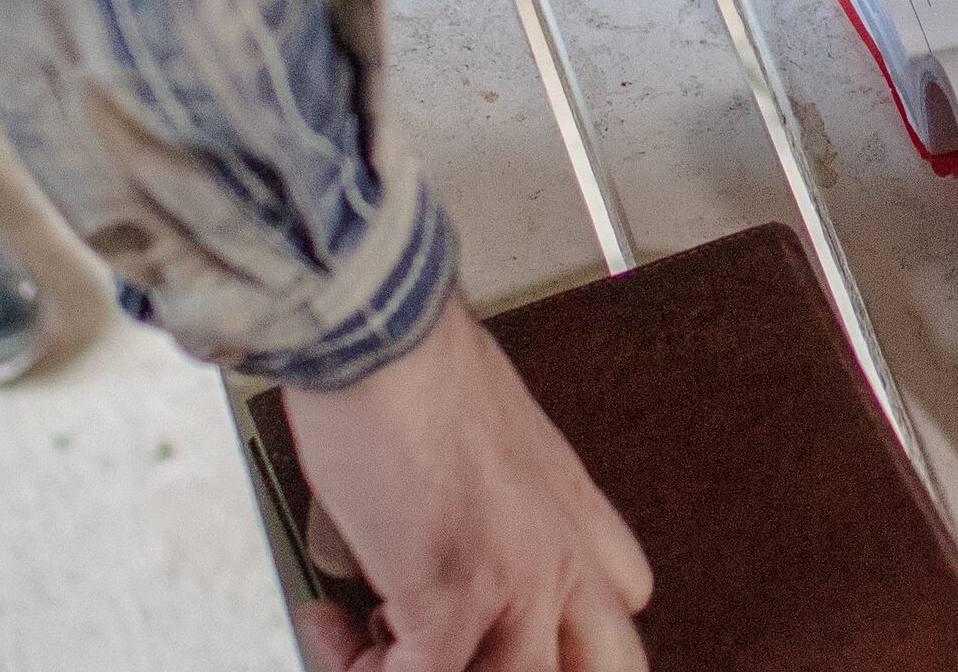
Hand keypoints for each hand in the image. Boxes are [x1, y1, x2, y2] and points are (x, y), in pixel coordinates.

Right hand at [285, 294, 651, 671]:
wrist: (378, 321)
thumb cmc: (411, 349)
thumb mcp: (481, 422)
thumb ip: (474, 490)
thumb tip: (403, 534)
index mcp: (570, 501)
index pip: (626, 595)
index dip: (570, 630)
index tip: (498, 624)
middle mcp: (560, 548)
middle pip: (607, 666)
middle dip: (526, 665)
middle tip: (452, 649)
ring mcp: (516, 581)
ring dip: (433, 668)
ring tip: (372, 637)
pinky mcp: (451, 599)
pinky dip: (359, 667)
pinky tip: (331, 623)